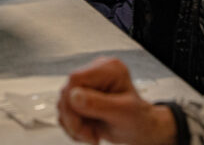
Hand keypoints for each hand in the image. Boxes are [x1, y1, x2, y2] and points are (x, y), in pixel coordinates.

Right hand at [57, 57, 176, 144]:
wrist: (140, 129)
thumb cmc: (138, 119)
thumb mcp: (123, 113)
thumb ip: (98, 103)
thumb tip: (73, 96)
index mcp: (109, 69)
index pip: (76, 79)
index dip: (72, 102)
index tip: (81, 122)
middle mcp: (96, 72)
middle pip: (66, 92)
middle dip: (74, 119)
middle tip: (88, 134)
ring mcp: (88, 84)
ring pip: (63, 103)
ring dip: (74, 124)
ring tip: (91, 133)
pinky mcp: (81, 96)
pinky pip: (65, 110)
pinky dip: (73, 126)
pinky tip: (88, 130)